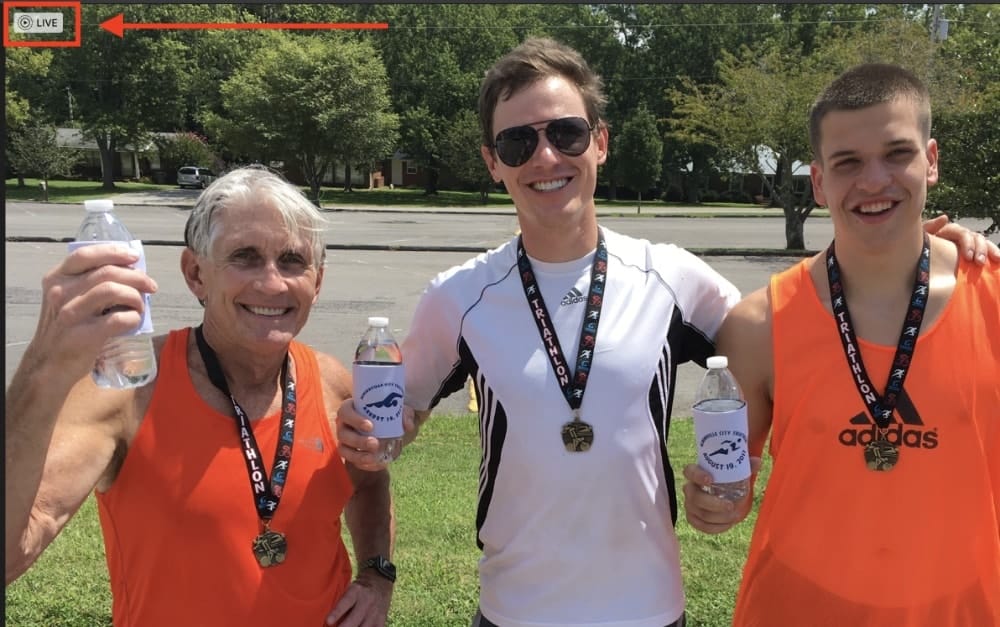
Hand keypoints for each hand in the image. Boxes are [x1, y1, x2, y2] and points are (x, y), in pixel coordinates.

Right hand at [32, 244, 157, 380]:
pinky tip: (134, 321)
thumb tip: (129, 271)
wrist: (47, 365)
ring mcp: (70, 314)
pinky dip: (133, 318)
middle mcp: (60, 292)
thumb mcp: (67, 299)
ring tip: (140, 306)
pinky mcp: (82, 336)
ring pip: (113, 291)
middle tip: (151, 286)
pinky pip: (118, 319)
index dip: (114, 252)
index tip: (134, 257)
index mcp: (56, 278)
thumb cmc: (65, 329)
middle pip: (107, 272)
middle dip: (136, 276)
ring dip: (136, 296)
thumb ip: (88, 283)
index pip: (86, 255)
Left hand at [325, 572, 391, 626]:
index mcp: (356, 591)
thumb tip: (328, 619)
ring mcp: (375, 612)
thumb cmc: (359, 587)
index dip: (337, 612)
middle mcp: (367, 601)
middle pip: (354, 620)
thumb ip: (342, 602)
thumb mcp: (350, 588)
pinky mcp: (381, 619)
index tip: (328, 621)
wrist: (380, 580)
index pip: (346, 602)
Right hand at [336, 399, 415, 471]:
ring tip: (373, 457)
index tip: (370, 426)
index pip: (345, 411)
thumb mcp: (399, 410)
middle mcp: (344, 425)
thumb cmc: (389, 412)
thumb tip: (408, 425)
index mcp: (351, 408)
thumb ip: (405, 414)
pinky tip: (377, 464)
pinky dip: (364, 465)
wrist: (390, 426)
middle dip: (358, 441)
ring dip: (357, 455)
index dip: (354, 419)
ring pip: (344, 450)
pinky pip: (352, 461)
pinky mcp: (351, 453)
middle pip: (342, 433)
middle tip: (375, 443)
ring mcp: (345, 440)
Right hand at [681, 458, 759, 533]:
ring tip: (735, 516)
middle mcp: (690, 489)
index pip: (689, 471)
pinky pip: (701, 526)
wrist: (722, 495)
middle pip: (695, 497)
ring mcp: (689, 505)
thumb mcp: (735, 471)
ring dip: (719, 517)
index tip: (710, 479)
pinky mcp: (693, 518)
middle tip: (731, 506)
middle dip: (713, 503)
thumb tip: (757, 461)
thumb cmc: (727, 480)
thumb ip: (745, 466)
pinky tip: (729, 524)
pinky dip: (716, 527)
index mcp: (696, 473)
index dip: (697, 476)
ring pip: (700, 514)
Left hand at [923, 214, 999, 263]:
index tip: (968, 257)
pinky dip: (993, 253)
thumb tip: (945, 217)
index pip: (962, 233)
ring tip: (995, 260)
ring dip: (989, 251)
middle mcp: (960, 235)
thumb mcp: (921, 239)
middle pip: (975, 237)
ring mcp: (967, 244)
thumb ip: (930, 228)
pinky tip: (998, 261)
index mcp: (948, 231)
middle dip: (980, 249)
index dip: (967, 244)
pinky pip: (985, 251)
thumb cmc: (917, 249)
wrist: (917, 262)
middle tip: (979, 262)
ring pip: (982, 243)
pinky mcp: (971, 253)